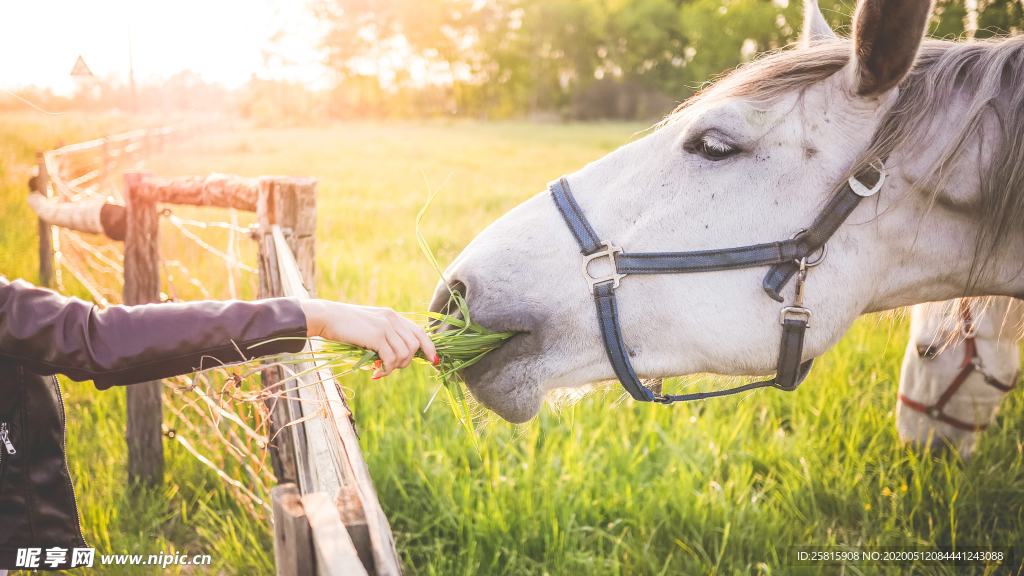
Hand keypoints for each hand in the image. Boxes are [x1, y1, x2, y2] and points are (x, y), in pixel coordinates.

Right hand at [300, 300, 436, 378]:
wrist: (327, 317)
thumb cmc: (344, 326)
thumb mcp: (369, 327)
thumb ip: (384, 337)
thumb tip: (394, 358)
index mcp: (392, 316)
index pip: (419, 331)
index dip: (429, 347)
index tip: (434, 360)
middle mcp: (392, 319)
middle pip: (414, 346)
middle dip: (406, 362)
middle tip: (389, 367)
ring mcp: (385, 327)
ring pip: (405, 354)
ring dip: (395, 367)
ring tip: (380, 369)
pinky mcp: (376, 336)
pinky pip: (391, 358)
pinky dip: (386, 370)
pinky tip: (376, 373)